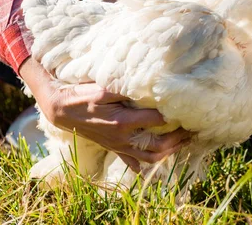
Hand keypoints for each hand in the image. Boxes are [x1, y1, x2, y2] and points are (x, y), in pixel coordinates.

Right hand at [20, 58, 190, 171]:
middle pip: (158, 146)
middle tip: (192, 131)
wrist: (60, 109)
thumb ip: (127, 88)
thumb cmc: (82, 95)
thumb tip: (150, 84)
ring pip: (147, 157)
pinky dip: (140, 164)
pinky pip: (129, 159)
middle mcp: (123, 137)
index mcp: (124, 121)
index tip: (188, 108)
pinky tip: (148, 166)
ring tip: (181, 144)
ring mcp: (117, 145)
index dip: (174, 115)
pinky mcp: (111, 146)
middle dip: (177, 140)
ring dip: (166, 152)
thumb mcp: (104, 88)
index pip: (158, 120)